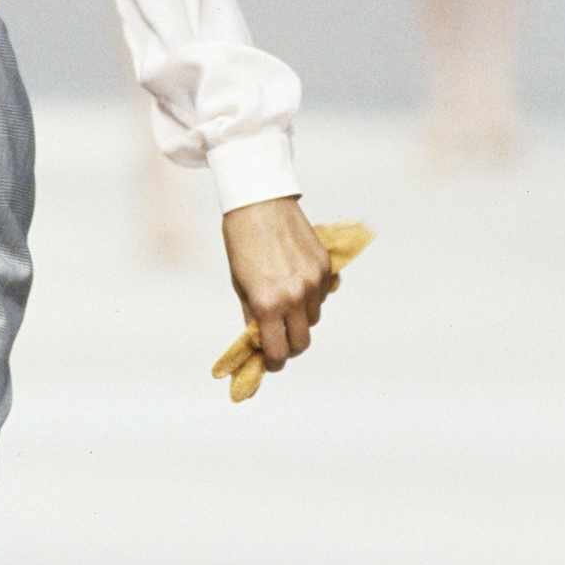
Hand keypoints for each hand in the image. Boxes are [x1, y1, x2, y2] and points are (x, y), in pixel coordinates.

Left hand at [221, 197, 335, 369]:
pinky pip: (323, 295)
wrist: (259, 203)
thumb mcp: (240, 285)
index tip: (270, 361)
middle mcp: (294, 296)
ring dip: (300, 318)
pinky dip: (312, 295)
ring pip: (313, 318)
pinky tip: (296, 280)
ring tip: (285, 300)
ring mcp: (313, 282)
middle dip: (290, 345)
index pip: (278, 351)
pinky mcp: (325, 266)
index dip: (273, 361)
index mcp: (267, 304)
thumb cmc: (242, 243)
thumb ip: (253, 316)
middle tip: (279, 338)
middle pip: (302, 341)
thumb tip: (261, 341)